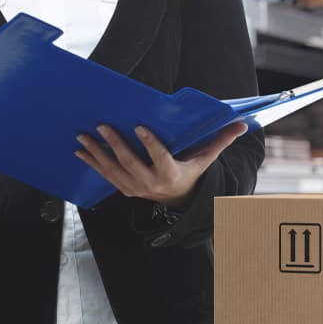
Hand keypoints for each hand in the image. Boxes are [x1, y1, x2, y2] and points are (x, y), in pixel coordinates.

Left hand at [75, 122, 247, 208]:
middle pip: (130, 162)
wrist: (177, 199)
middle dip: (115, 144)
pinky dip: (92, 163)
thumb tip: (241, 124)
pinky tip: (80, 151)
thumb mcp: (205, 159)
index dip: (149, 143)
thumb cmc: (191, 171)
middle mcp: (151, 183)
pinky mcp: (124, 188)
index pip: (160, 157)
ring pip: (113, 169)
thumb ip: (220, 140)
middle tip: (103, 126)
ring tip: (83, 137)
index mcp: (171, 173)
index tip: (140, 127)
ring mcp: (135, 187)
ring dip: (97, 153)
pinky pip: (106, 175)